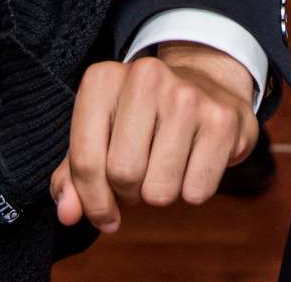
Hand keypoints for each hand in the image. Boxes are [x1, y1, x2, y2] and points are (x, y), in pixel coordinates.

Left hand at [52, 44, 258, 233]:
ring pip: (159, 190)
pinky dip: (193, 190)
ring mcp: (187, 96)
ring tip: (165, 165)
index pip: (85, 160)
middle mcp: (145, 77)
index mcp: (103, 79)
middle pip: (123, 175)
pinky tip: (194, 160)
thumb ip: (74, 175)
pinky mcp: (222, 120)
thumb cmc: (141, 119)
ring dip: (160, 192)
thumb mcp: (101, 135)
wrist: (207, 85)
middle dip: (129, 193)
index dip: (92, 201)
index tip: (103, 214)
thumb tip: (67, 213)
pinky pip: (196, 191)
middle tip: (139, 177)